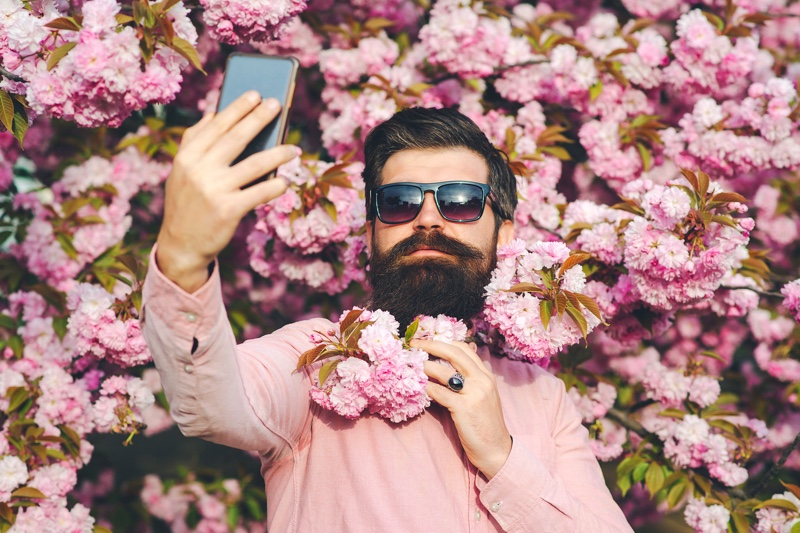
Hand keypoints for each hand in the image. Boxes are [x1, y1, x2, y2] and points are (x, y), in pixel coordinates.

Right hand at [156, 91, 298, 291]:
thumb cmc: (187, 204)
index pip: (216, 126)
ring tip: (293, 149)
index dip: (238, 108)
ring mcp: (214, 190)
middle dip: (259, 118)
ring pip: (255, 164)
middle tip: (277, 105)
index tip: (256, 94)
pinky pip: (260, 193)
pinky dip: (276, 186)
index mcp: (187, 157)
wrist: (181, 246)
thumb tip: (214, 114)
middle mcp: (199, 170)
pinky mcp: (229, 209)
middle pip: (236, 138)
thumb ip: (194, 143)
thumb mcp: (182, 172)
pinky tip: (286, 182)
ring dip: (278, 153)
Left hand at [414, 339, 512, 479]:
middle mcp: (482, 380)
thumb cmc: (485, 423)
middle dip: (431, 345)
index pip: (464, 348)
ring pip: (444, 371)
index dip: (444, 342)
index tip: (428, 341)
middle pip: (454, 353)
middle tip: (414, 344)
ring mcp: (474, 393)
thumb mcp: (484, 395)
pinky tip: (422, 389)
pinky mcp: (464, 408)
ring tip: (414, 367)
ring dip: (426, 367)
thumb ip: (472, 378)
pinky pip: (439, 392)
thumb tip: (454, 363)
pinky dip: (428, 388)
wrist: (496, 449)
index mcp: (486, 375)